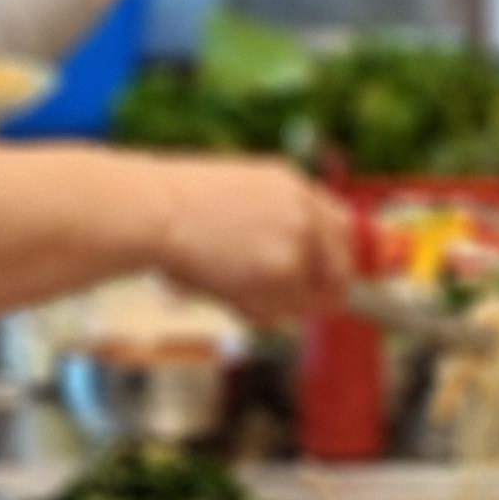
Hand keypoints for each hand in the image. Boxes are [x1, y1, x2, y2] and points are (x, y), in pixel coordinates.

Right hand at [146, 156, 353, 329]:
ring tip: (233, 290)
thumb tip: (294, 261)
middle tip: (301, 308)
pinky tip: (226, 295)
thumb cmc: (176, 206)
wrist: (156, 212)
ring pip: (308, 299)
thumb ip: (274, 221)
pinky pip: (283, 313)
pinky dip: (257, 314)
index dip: (338, 258)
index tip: (330, 279)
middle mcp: (304, 211)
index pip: (341, 226)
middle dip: (324, 294)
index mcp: (292, 185)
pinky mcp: (284, 272)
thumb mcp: (237, 196)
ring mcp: (298, 242)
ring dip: (277, 307)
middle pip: (341, 267)